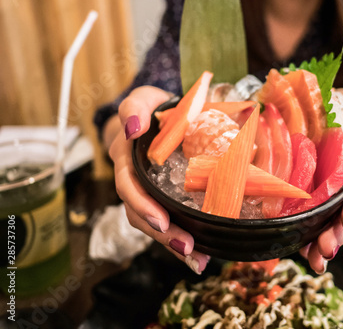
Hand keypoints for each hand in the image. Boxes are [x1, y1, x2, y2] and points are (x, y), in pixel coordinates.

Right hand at [106, 86, 209, 273]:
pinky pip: (168, 220)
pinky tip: (201, 253)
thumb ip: (134, 108)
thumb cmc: (149, 110)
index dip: (142, 205)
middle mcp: (133, 180)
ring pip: (153, 223)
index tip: (162, 219)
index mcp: (125, 159)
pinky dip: (181, 238)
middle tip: (186, 247)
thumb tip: (133, 127)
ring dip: (172, 243)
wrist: (157, 116)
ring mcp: (148, 191)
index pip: (128, 186)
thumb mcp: (141, 100)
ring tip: (196, 258)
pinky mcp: (164, 197)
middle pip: (141, 214)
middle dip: (162, 233)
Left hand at [300, 88, 342, 272]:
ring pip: (329, 219)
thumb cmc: (341, 107)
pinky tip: (297, 249)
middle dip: (337, 234)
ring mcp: (329, 189)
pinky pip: (310, 214)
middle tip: (326, 252)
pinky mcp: (311, 192)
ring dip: (321, 242)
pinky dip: (305, 232)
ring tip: (314, 262)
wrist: (323, 109)